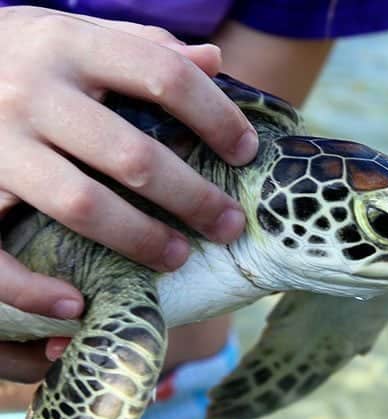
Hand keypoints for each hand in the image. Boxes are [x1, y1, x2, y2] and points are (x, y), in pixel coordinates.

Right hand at [0, 6, 258, 381]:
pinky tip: (77, 304)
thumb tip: (212, 59)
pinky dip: (33, 287)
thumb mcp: (80, 35)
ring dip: (140, 240)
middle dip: (194, 198)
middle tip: (229, 225)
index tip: (246, 151)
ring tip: (179, 258)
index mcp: (74, 46)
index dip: (217, 117)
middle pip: (134, 156)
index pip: (165, 77)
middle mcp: (34, 92)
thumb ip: (142, 47)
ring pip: (82, 205)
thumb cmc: (29, 55)